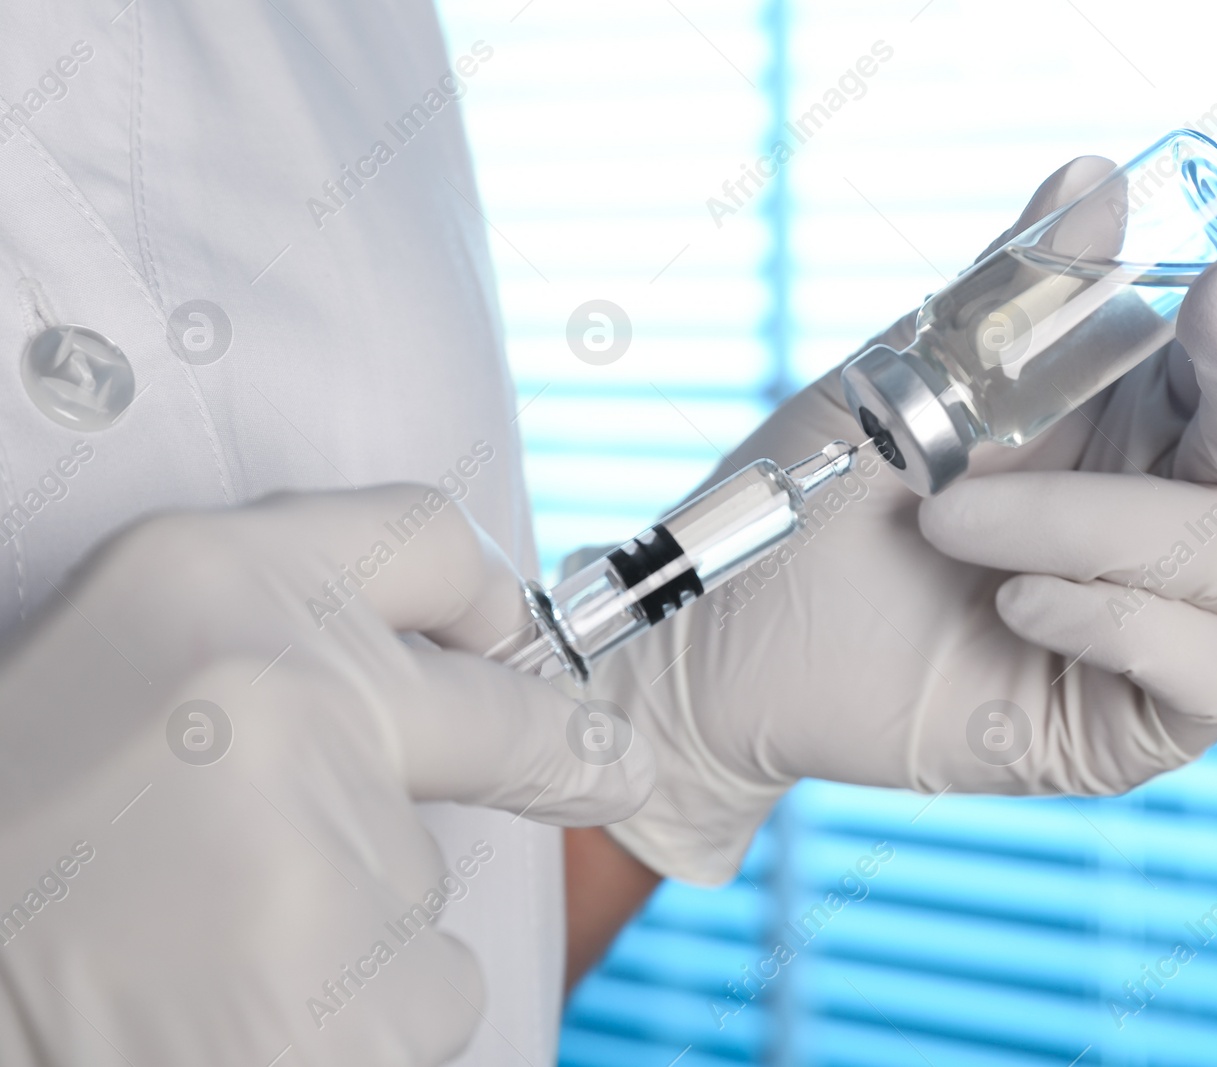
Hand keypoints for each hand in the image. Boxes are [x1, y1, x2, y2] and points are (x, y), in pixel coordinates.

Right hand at [0, 487, 651, 1065]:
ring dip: (371, 919)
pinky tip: (247, 1008)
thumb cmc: (28, 826)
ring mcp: (318, 845)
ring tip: (225, 939)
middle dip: (566, 754)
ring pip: (437, 882)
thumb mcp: (136, 653)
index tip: (536, 643)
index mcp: (207, 582)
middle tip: (608, 767)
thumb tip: (493, 642)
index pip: (430, 542)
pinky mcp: (345, 996)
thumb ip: (302, 623)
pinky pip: (429, 992)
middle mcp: (279, 688)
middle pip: (507, 722)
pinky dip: (363, 1017)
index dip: (491, 598)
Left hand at [589, 157, 1216, 883]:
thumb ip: (1010, 296)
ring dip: (1081, 518)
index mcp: (1117, 422)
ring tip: (946, 521)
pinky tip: (1016, 603)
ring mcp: (1151, 620)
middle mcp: (1151, 512)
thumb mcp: (909, 383)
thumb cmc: (819, 504)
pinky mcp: (1133, 717)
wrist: (733, 639)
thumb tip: (1097, 177)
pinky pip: (1212, 665)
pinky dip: (1115, 621)